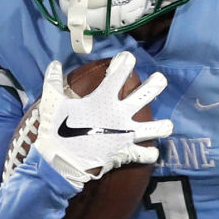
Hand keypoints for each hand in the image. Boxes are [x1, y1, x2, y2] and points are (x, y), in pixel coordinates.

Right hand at [33, 51, 172, 187]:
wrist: (61, 161)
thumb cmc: (56, 130)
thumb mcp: (51, 102)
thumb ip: (53, 81)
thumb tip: (54, 63)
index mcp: (103, 100)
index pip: (118, 74)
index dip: (125, 62)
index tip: (127, 57)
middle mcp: (120, 114)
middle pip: (145, 95)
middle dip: (156, 84)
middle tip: (160, 79)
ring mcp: (127, 134)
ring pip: (155, 128)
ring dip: (162, 126)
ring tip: (167, 124)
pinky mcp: (127, 152)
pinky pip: (145, 154)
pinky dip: (149, 154)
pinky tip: (151, 152)